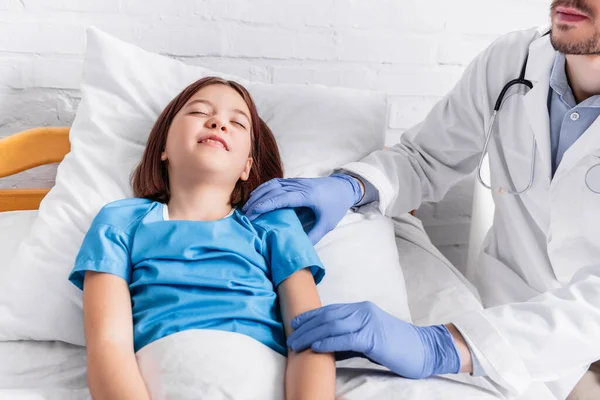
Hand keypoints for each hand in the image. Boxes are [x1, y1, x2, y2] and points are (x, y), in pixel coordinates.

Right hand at [242, 174, 361, 243]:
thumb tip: (297, 249)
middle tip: (245, 215)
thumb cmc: (336, 207)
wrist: (344, 188)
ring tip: (247, 208)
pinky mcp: (294, 181)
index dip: (266, 204)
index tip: (253, 213)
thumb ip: (312, 237)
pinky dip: (264, 190)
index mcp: (308, 196)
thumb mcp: (326, 225)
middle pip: (274, 190)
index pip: (282, 198)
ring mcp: (296, 181)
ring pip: (272, 185)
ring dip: (258, 195)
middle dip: (258, 201)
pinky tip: (256, 198)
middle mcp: (300, 186)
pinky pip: (275, 183)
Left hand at [286, 302, 461, 378]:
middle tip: (291, 336)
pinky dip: (328, 341)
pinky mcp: (374, 337)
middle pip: (327, 315)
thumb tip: (326, 346)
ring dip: (311, 334)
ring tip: (297, 343)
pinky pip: (345, 338)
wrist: (424, 350)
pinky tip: (316, 346)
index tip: (295, 323)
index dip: (310, 316)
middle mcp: (363, 311)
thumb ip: (349, 339)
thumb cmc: (396, 347)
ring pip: (332, 324)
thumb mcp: (369, 339)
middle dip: (306, 325)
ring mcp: (369, 322)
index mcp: (362, 309)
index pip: (330, 310)